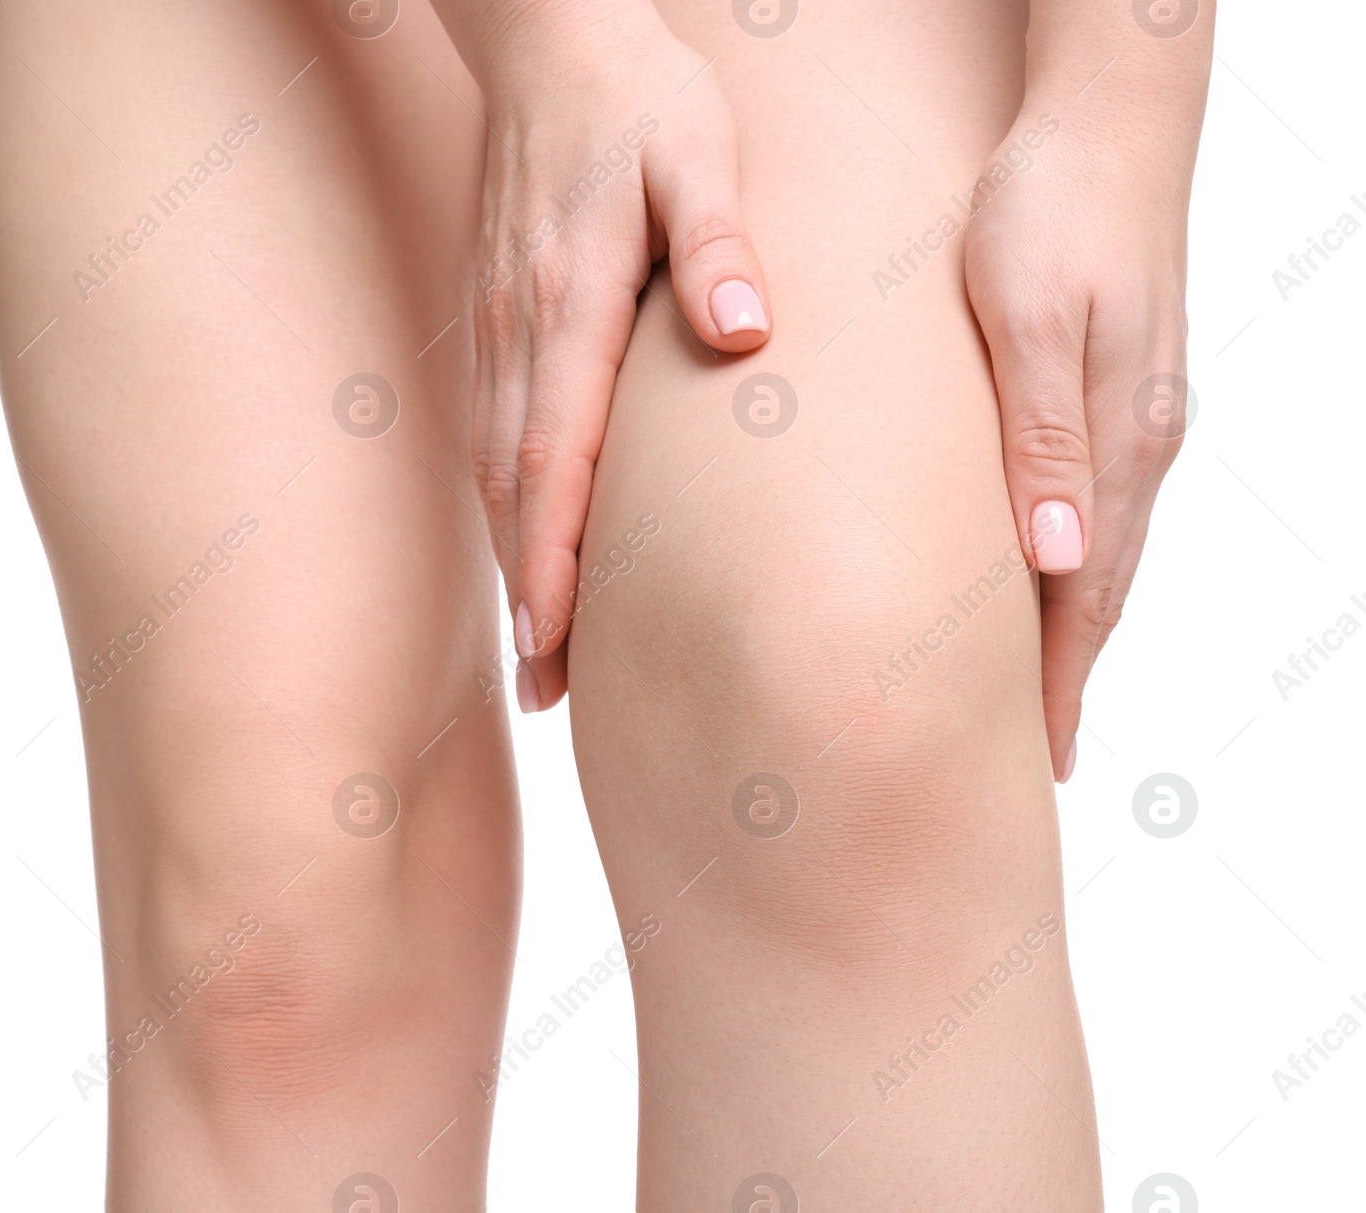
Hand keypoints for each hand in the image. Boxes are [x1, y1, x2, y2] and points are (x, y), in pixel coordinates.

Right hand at [455, 4, 770, 710]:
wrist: (550, 42)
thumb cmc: (638, 97)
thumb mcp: (698, 149)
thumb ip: (717, 241)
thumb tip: (740, 333)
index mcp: (572, 301)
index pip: (556, 455)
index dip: (552, 558)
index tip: (556, 645)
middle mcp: (521, 329)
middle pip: (513, 489)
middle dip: (530, 595)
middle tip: (551, 695)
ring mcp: (497, 328)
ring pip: (494, 471)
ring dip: (512, 565)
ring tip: (538, 655)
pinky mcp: (495, 321)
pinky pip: (490, 433)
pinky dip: (502, 508)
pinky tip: (521, 548)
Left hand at [964, 107, 1192, 781]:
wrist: (1103, 125)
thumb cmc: (1049, 209)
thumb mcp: (1030, 320)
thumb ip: (1041, 442)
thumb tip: (1057, 561)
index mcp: (1115, 440)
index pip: (1085, 594)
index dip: (1058, 680)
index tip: (1035, 756)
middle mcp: (1137, 444)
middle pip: (1101, 589)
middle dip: (1068, 675)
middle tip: (1034, 753)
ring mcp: (1136, 420)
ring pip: (1103, 552)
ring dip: (1074, 625)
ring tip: (1040, 689)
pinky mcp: (1121, 393)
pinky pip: (1100, 506)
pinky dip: (1077, 564)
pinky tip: (1054, 576)